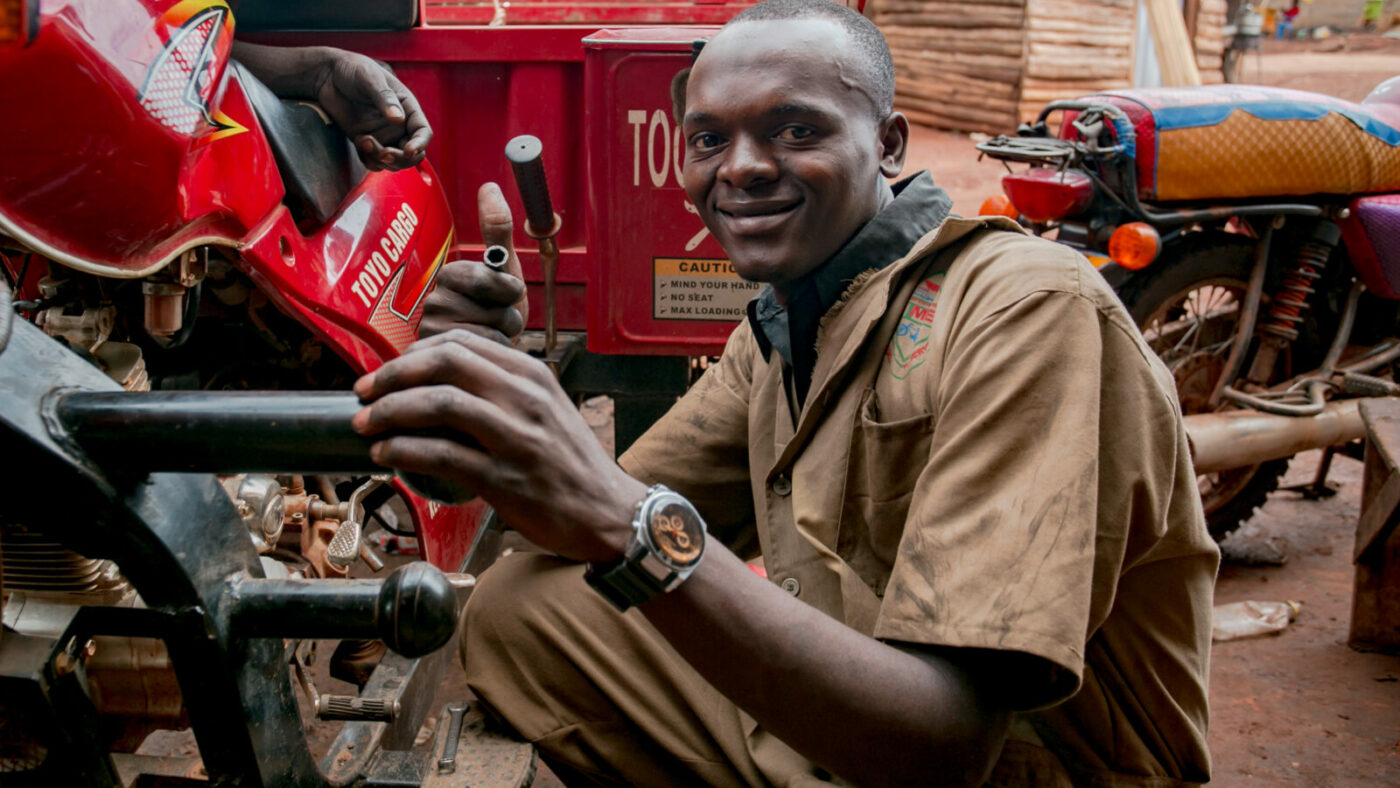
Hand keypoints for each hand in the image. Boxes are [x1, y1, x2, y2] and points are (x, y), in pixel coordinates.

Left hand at [313, 50, 431, 170]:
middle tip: (383, 154)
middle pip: (411, 154)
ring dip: (380, 159)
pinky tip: (358, 143)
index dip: (420, 144)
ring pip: (392, 161)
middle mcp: (399, 125)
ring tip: (362, 140)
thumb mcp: (370, 78)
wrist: (328, 75)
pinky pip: (374, 162)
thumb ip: (384, 98)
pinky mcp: (366, 142)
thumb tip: (398, 119)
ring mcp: (382, 135)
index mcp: (407, 107)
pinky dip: (369, 160)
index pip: (422, 132)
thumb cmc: (353, 69)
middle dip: (399, 158)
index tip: (408, 152)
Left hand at [352, 330, 645, 562]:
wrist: (610, 514)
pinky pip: (443, 455)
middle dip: (393, 375)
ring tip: (365, 425)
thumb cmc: (570, 466)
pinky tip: (385, 455)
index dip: (412, 354)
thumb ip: (503, 391)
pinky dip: (404, 451)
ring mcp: (517, 437)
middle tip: (364, 392)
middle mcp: (526, 398)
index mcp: (532, 376)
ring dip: (390, 412)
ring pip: (439, 404)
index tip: (387, 371)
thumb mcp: (547, 411)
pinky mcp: (506, 479)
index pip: (460, 343)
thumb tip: (438, 386)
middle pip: (445, 363)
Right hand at [419, 183, 529, 341]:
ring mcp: (431, 329)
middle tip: (496, 317)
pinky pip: (485, 350)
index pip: (489, 280)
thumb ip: (497, 230)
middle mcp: (433, 299)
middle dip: (507, 316)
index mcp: (450, 274)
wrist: (483, 352)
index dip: (509, 290)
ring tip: (488, 333)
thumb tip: (489, 186)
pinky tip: (482, 350)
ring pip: (492, 330)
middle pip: (495, 308)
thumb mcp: (502, 267)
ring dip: (502, 334)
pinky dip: (494, 350)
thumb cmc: (493, 308)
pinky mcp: (437, 356)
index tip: (506, 293)